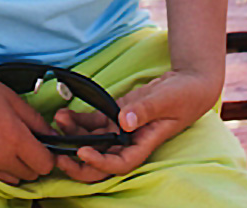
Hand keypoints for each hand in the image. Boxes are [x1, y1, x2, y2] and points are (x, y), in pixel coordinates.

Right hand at [0, 66, 56, 185]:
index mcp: (13, 137)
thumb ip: (35, 120)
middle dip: (33, 161)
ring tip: (7, 144)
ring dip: (15, 167)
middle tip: (25, 142)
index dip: (48, 155)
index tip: (44, 146)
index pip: (45, 164)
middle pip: (30, 175)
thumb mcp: (11, 98)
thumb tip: (52, 135)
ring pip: (12, 179)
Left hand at [51, 70, 217, 183]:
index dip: (99, 162)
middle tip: (57, 152)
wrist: (188, 84)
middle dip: (78, 160)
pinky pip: (94, 122)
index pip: (119, 163)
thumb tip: (123, 121)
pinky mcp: (116, 114)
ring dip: (73, 134)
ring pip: (93, 139)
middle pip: (101, 160)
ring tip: (57, 121)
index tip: (81, 151)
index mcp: (144, 143)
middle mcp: (130, 141)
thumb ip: (145, 110)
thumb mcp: (165, 100)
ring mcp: (122, 128)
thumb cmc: (183, 95)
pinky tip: (65, 114)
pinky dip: (79, 120)